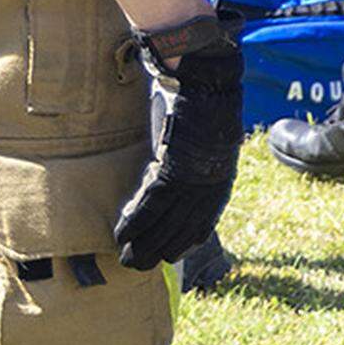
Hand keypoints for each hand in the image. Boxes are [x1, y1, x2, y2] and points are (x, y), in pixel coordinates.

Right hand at [114, 13, 246, 270]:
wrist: (206, 79)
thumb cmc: (204, 102)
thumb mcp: (206, 136)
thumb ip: (196, 156)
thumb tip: (181, 165)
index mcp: (222, 176)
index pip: (206, 218)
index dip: (188, 239)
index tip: (173, 253)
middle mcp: (211, 182)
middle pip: (185, 227)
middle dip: (161, 249)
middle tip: (139, 266)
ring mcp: (194, 176)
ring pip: (167, 221)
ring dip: (144, 242)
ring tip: (126, 258)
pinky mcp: (174, 167)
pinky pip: (152, 203)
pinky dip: (136, 220)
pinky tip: (121, 233)